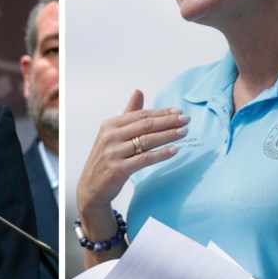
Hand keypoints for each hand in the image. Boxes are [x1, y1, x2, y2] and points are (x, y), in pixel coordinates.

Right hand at [76, 90, 186, 232]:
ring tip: (184, 132)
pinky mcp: (118, 169)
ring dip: (168, 135)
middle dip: (169, 121)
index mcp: (109, 125)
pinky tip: (175, 150)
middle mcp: (110, 136)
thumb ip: (128, 114)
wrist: (91, 187)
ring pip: (147, 141)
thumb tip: (138, 91)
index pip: (140, 115)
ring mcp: (113, 153)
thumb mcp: (113, 134)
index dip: (161, 112)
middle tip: (186, 120)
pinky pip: (145, 159)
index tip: (178, 111)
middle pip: (146, 125)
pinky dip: (161, 154)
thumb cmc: (106, 159)